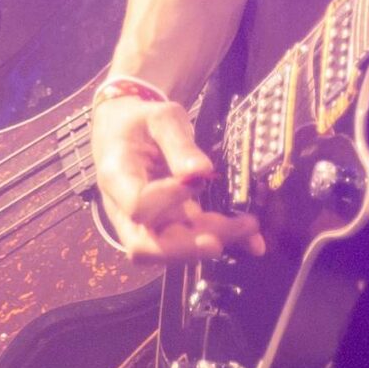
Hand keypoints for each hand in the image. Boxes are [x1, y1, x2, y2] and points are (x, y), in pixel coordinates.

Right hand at [90, 86, 264, 264]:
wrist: (124, 129)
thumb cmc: (140, 122)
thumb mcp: (160, 118)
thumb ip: (178, 143)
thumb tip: (202, 172)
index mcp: (117, 177)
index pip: (137, 205)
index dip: (167, 201)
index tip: (195, 181)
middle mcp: (124, 209)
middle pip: (147, 245)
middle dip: (188, 246)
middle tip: (225, 234)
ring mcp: (144, 222)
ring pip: (170, 249)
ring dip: (210, 240)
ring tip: (248, 226)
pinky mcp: (167, 224)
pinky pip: (189, 240)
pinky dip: (220, 239)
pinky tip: (251, 238)